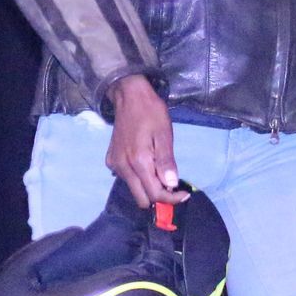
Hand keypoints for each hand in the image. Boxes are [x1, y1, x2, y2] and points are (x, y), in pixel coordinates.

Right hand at [103, 74, 187, 207]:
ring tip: (160, 171)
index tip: (184, 194)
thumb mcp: (164, 134)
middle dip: (159, 197)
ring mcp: (115, 164)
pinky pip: (125, 178)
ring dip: (148, 187)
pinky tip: (145, 163)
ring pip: (133, 189)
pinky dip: (137, 177)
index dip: (171, 198)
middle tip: (172, 185)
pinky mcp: (111, 160)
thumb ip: (166, 161)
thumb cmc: (151, 112)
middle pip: (141, 199)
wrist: (129, 96)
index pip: (155, 194)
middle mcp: (123, 167)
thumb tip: (171, 185)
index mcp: (139, 161)